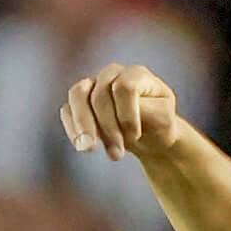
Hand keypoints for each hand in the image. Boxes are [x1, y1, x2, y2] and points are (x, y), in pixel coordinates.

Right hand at [61, 62, 183, 160]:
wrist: (150, 135)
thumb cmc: (159, 124)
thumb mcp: (163, 119)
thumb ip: (145, 111)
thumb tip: (119, 110)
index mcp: (136, 74)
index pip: (124, 87)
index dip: (127, 114)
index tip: (136, 135)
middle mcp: (112, 74)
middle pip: (99, 94)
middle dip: (107, 128)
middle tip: (117, 155)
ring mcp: (93, 85)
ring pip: (77, 95)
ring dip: (83, 126)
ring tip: (89, 149)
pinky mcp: (80, 102)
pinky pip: (67, 110)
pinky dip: (73, 130)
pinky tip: (83, 147)